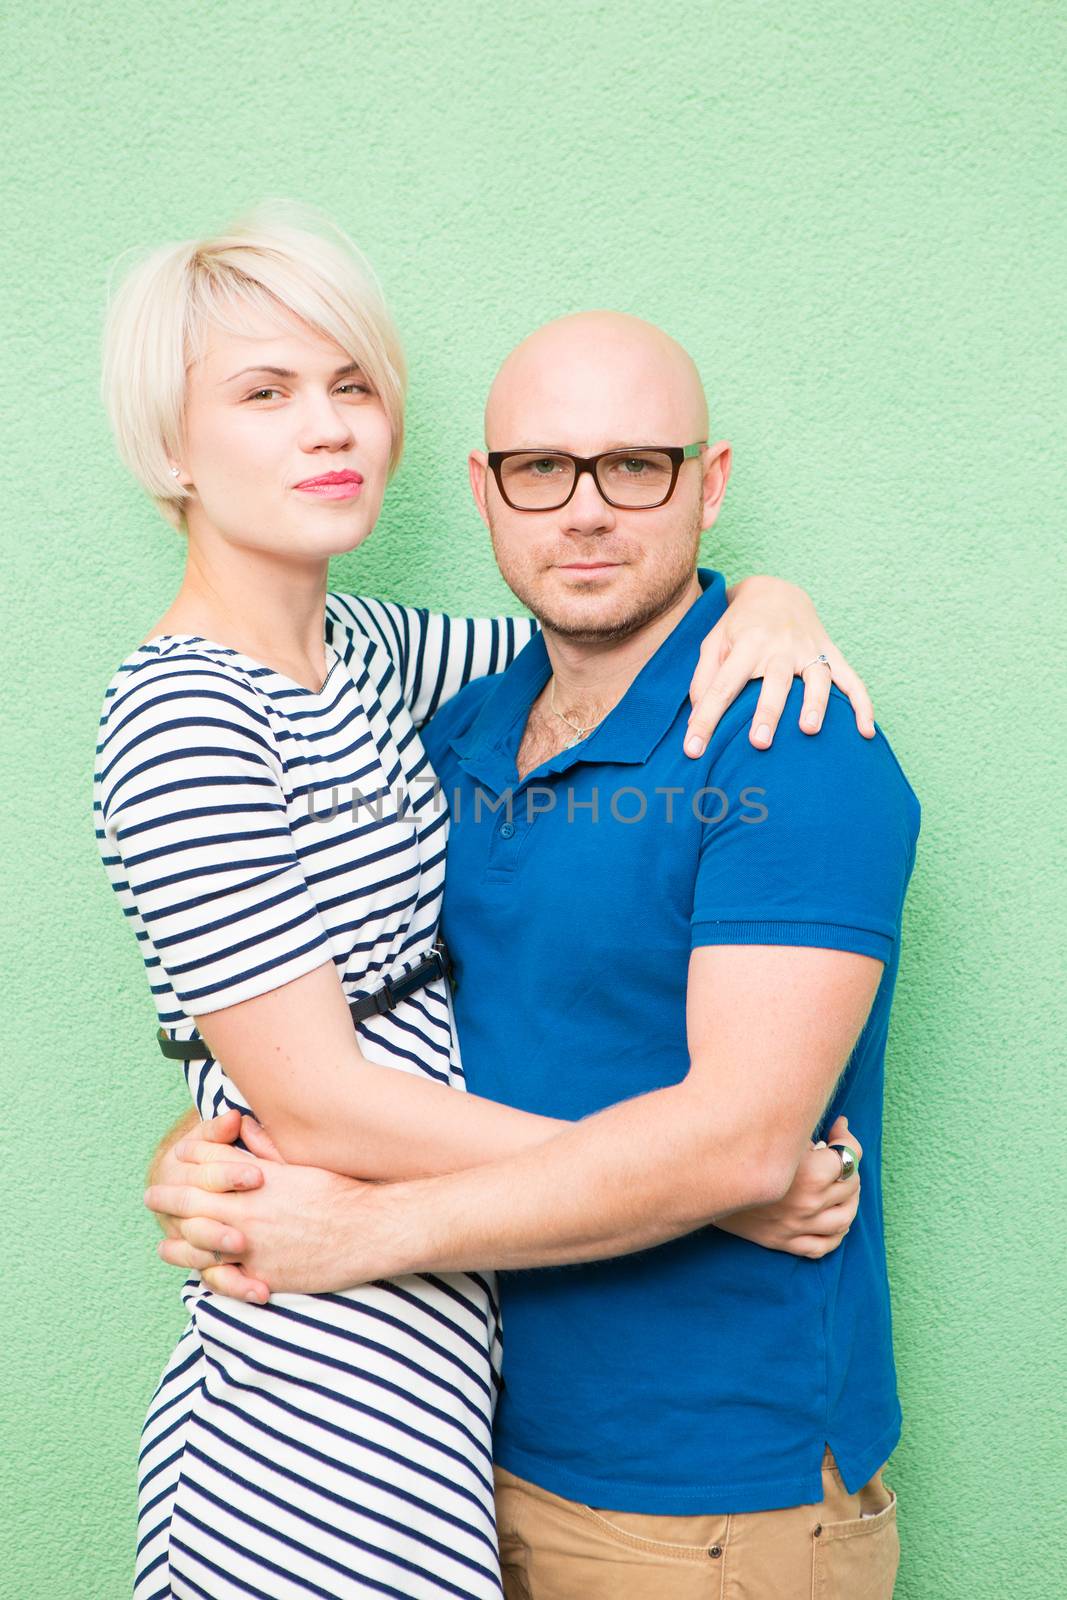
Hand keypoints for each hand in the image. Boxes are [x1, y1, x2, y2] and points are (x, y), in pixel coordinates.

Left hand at [145, 1135, 373, 1298]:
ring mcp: (251, 1247)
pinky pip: (224, 1278)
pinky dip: (207, 1275)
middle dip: (167, 1199)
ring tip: (163, 1245)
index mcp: (254, 1180)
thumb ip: (265, 1145)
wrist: (367, 1230)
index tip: (173, 1161)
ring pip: (197, 1246)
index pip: (205, 1165)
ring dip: (176, 1244)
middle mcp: (246, 1212)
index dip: (185, 1161)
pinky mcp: (262, 1276)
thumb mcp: (300, 1162)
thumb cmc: (338, 1191)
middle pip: (191, 1202)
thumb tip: (241, 1124)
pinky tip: (198, 1274)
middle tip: (151, 1197)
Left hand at [685, 576, 875, 755]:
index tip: (693, 750)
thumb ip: (703, 679)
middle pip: (775, 680)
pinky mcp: (831, 654)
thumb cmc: (739, 626)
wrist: (777, 592)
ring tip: (809, 731)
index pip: (723, 685)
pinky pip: (851, 680)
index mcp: (747, 643)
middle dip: (768, 711)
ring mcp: (810, 649)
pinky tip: (865, 733)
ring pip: (816, 678)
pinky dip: (862, 705)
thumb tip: (696, 718)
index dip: (707, 719)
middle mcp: (780, 646)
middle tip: (760, 743)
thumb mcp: (713, 643)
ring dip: (815, 704)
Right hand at [715, 1116, 862, 1257]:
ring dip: (850, 1199)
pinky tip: (834, 1217)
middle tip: (835, 1152)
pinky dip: (838, 1233)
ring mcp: (798, 1227)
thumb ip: (808, 1133)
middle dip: (848, 1165)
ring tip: (842, 1185)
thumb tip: (837, 1128)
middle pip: (850, 1185)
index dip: (847, 1139)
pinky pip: (825, 1246)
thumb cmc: (738, 1149)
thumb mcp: (776, 1134)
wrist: (700, 1182)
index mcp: (810, 1174)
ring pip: (845, 1218)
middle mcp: (808, 1204)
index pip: (848, 1157)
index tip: (838, 1128)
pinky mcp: (785, 1243)